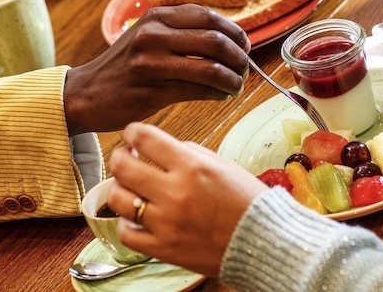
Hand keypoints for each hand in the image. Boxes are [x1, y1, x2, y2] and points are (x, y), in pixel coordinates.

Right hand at [63, 5, 249, 134]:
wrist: (86, 93)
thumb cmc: (124, 68)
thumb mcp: (147, 36)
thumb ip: (181, 32)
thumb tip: (229, 39)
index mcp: (157, 16)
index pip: (208, 16)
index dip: (234, 31)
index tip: (244, 46)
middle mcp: (155, 34)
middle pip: (216, 40)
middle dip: (239, 57)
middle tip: (244, 69)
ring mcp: (152, 61)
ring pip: (212, 67)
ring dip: (233, 79)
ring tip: (236, 86)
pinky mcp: (153, 89)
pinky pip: (200, 90)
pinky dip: (218, 94)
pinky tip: (221, 96)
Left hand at [106, 122, 265, 276]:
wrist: (264, 242)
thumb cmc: (246, 200)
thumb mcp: (219, 163)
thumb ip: (186, 152)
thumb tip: (156, 146)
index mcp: (191, 166)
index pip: (143, 138)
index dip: (132, 132)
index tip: (132, 135)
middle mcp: (175, 192)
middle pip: (122, 166)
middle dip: (120, 156)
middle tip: (126, 158)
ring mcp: (166, 223)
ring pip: (118, 198)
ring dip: (120, 189)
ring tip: (130, 188)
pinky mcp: (164, 249)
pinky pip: (126, 233)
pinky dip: (127, 223)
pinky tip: (137, 217)